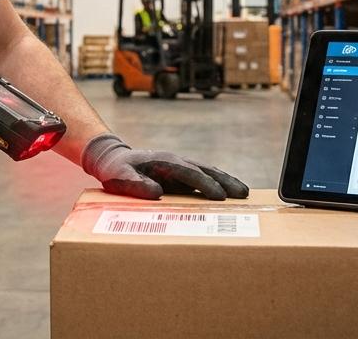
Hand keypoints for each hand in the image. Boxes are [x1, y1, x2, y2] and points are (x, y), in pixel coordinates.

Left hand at [81, 133, 248, 200]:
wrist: (113, 159)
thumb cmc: (116, 170)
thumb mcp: (120, 177)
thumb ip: (136, 184)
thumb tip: (157, 192)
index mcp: (165, 161)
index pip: (191, 173)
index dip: (206, 184)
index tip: (221, 197)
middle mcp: (176, 161)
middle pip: (206, 169)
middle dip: (226, 181)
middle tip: (244, 194)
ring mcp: (180, 166)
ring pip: (208, 171)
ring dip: (226, 181)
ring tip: (244, 193)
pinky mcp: (180, 173)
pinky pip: (202, 177)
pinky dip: (217, 183)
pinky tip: (228, 192)